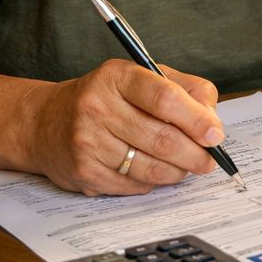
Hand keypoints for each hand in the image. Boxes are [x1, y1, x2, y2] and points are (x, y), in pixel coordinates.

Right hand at [22, 59, 224, 195]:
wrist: (46, 122)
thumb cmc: (107, 97)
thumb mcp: (142, 77)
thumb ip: (185, 89)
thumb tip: (212, 121)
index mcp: (117, 76)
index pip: (165, 98)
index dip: (196, 119)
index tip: (215, 135)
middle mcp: (97, 107)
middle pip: (162, 138)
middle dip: (195, 154)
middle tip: (209, 160)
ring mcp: (88, 142)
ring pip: (152, 167)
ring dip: (178, 172)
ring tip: (186, 166)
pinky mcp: (84, 172)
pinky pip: (135, 185)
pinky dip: (154, 182)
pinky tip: (154, 171)